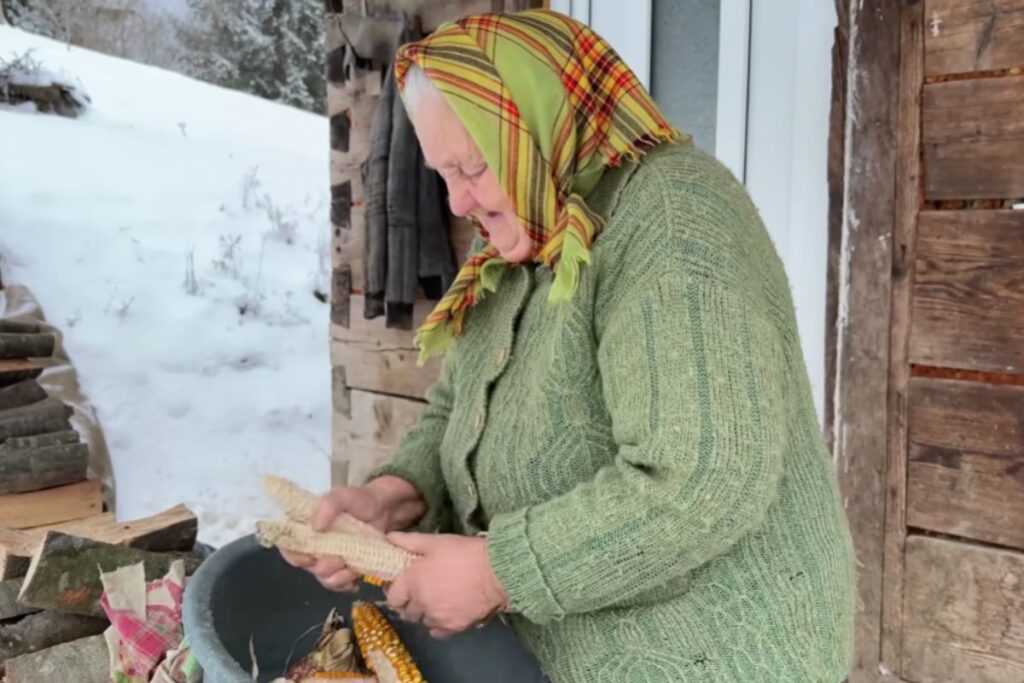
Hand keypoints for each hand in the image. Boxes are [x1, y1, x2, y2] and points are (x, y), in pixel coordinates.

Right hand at [279, 475, 425, 591]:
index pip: (288, 547)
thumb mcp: (343, 495)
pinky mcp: (345, 569)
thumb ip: (328, 505)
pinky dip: (347, 585)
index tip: (309, 557)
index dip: (294, 556)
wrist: (385, 509)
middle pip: (306, 566)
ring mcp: (329, 559)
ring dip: (336, 577)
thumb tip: (315, 526)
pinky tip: (356, 579)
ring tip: (352, 566)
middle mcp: (314, 545)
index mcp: (306, 527)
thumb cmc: (360, 500)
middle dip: (321, 566)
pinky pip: (340, 585)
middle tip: (339, 559)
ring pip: (323, 578)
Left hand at [385, 532, 507, 638]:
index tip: (408, 586)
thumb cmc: (463, 553)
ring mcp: (436, 618)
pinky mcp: (452, 628)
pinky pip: (437, 632)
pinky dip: (439, 624)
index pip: (393, 597)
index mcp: (412, 581)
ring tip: (441, 600)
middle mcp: (420, 603)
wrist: (495, 571)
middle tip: (425, 591)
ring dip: (427, 613)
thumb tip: (389, 538)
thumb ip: (410, 541)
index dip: (399, 591)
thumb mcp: (436, 542)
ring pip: (423, 621)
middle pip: (407, 612)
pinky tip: (448, 613)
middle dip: (413, 603)